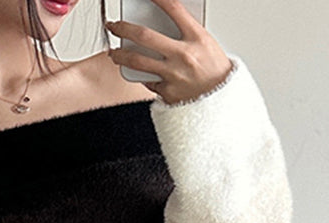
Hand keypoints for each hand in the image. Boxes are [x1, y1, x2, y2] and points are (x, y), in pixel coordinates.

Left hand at [105, 0, 232, 104]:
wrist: (221, 101)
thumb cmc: (214, 71)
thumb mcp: (206, 44)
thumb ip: (185, 33)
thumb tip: (161, 23)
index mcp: (197, 38)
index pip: (174, 9)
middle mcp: (183, 55)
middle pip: (145, 36)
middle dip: (123, 28)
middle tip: (113, 26)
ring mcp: (173, 75)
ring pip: (137, 61)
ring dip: (119, 55)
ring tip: (113, 52)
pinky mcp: (167, 92)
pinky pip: (148, 81)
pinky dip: (142, 76)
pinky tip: (138, 73)